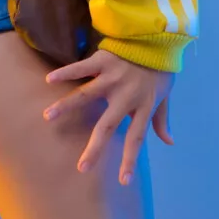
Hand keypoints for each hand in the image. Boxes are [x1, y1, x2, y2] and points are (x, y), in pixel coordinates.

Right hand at [43, 49, 174, 186]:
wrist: (158, 37)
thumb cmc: (160, 68)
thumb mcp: (165, 95)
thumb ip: (161, 119)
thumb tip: (170, 142)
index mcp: (143, 106)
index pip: (137, 139)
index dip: (130, 160)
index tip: (123, 181)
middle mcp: (126, 96)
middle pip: (108, 125)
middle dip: (94, 148)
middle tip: (81, 167)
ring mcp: (113, 78)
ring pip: (86, 95)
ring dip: (66, 106)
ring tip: (48, 116)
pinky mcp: (103, 61)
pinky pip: (81, 68)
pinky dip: (65, 73)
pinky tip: (49, 79)